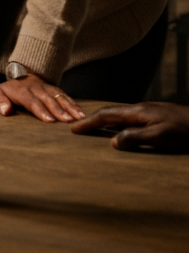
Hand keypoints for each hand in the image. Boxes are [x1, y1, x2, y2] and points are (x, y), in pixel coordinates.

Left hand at [0, 71, 84, 122]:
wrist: (21, 75)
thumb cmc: (9, 90)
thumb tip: (5, 111)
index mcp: (22, 90)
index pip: (32, 101)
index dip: (41, 110)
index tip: (49, 120)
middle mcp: (37, 88)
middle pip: (49, 99)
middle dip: (59, 110)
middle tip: (68, 122)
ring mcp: (48, 88)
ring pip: (60, 97)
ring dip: (70, 108)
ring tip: (79, 118)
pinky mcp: (56, 90)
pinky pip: (66, 96)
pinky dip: (74, 105)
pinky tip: (82, 114)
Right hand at [71, 102, 188, 152]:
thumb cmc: (186, 130)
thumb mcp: (160, 137)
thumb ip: (135, 138)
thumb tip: (113, 142)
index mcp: (137, 112)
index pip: (106, 115)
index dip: (89, 122)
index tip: (74, 128)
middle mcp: (140, 109)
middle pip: (110, 112)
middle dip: (92, 120)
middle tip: (77, 128)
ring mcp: (147, 112)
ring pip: (119, 115)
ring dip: (104, 121)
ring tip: (92, 129)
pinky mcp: (154, 117)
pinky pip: (128, 119)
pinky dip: (116, 124)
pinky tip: (119, 130)